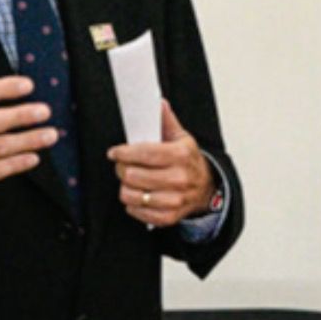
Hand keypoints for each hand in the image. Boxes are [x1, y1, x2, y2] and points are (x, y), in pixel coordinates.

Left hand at [107, 100, 213, 227]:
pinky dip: (133, 205)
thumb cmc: (188, 161)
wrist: (206, 187)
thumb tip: (158, 103)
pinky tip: (138, 195)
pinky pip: (139, 212)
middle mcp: (179, 178)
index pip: (144, 153)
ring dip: (126, 188)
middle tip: (124, 166)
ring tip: (130, 181)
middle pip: (133, 175)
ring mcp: (175, 199)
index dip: (124, 153)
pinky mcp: (169, 216)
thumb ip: (166, 120)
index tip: (115, 152)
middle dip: (123, 169)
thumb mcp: (181, 137)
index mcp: (181, 155)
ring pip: (132, 196)